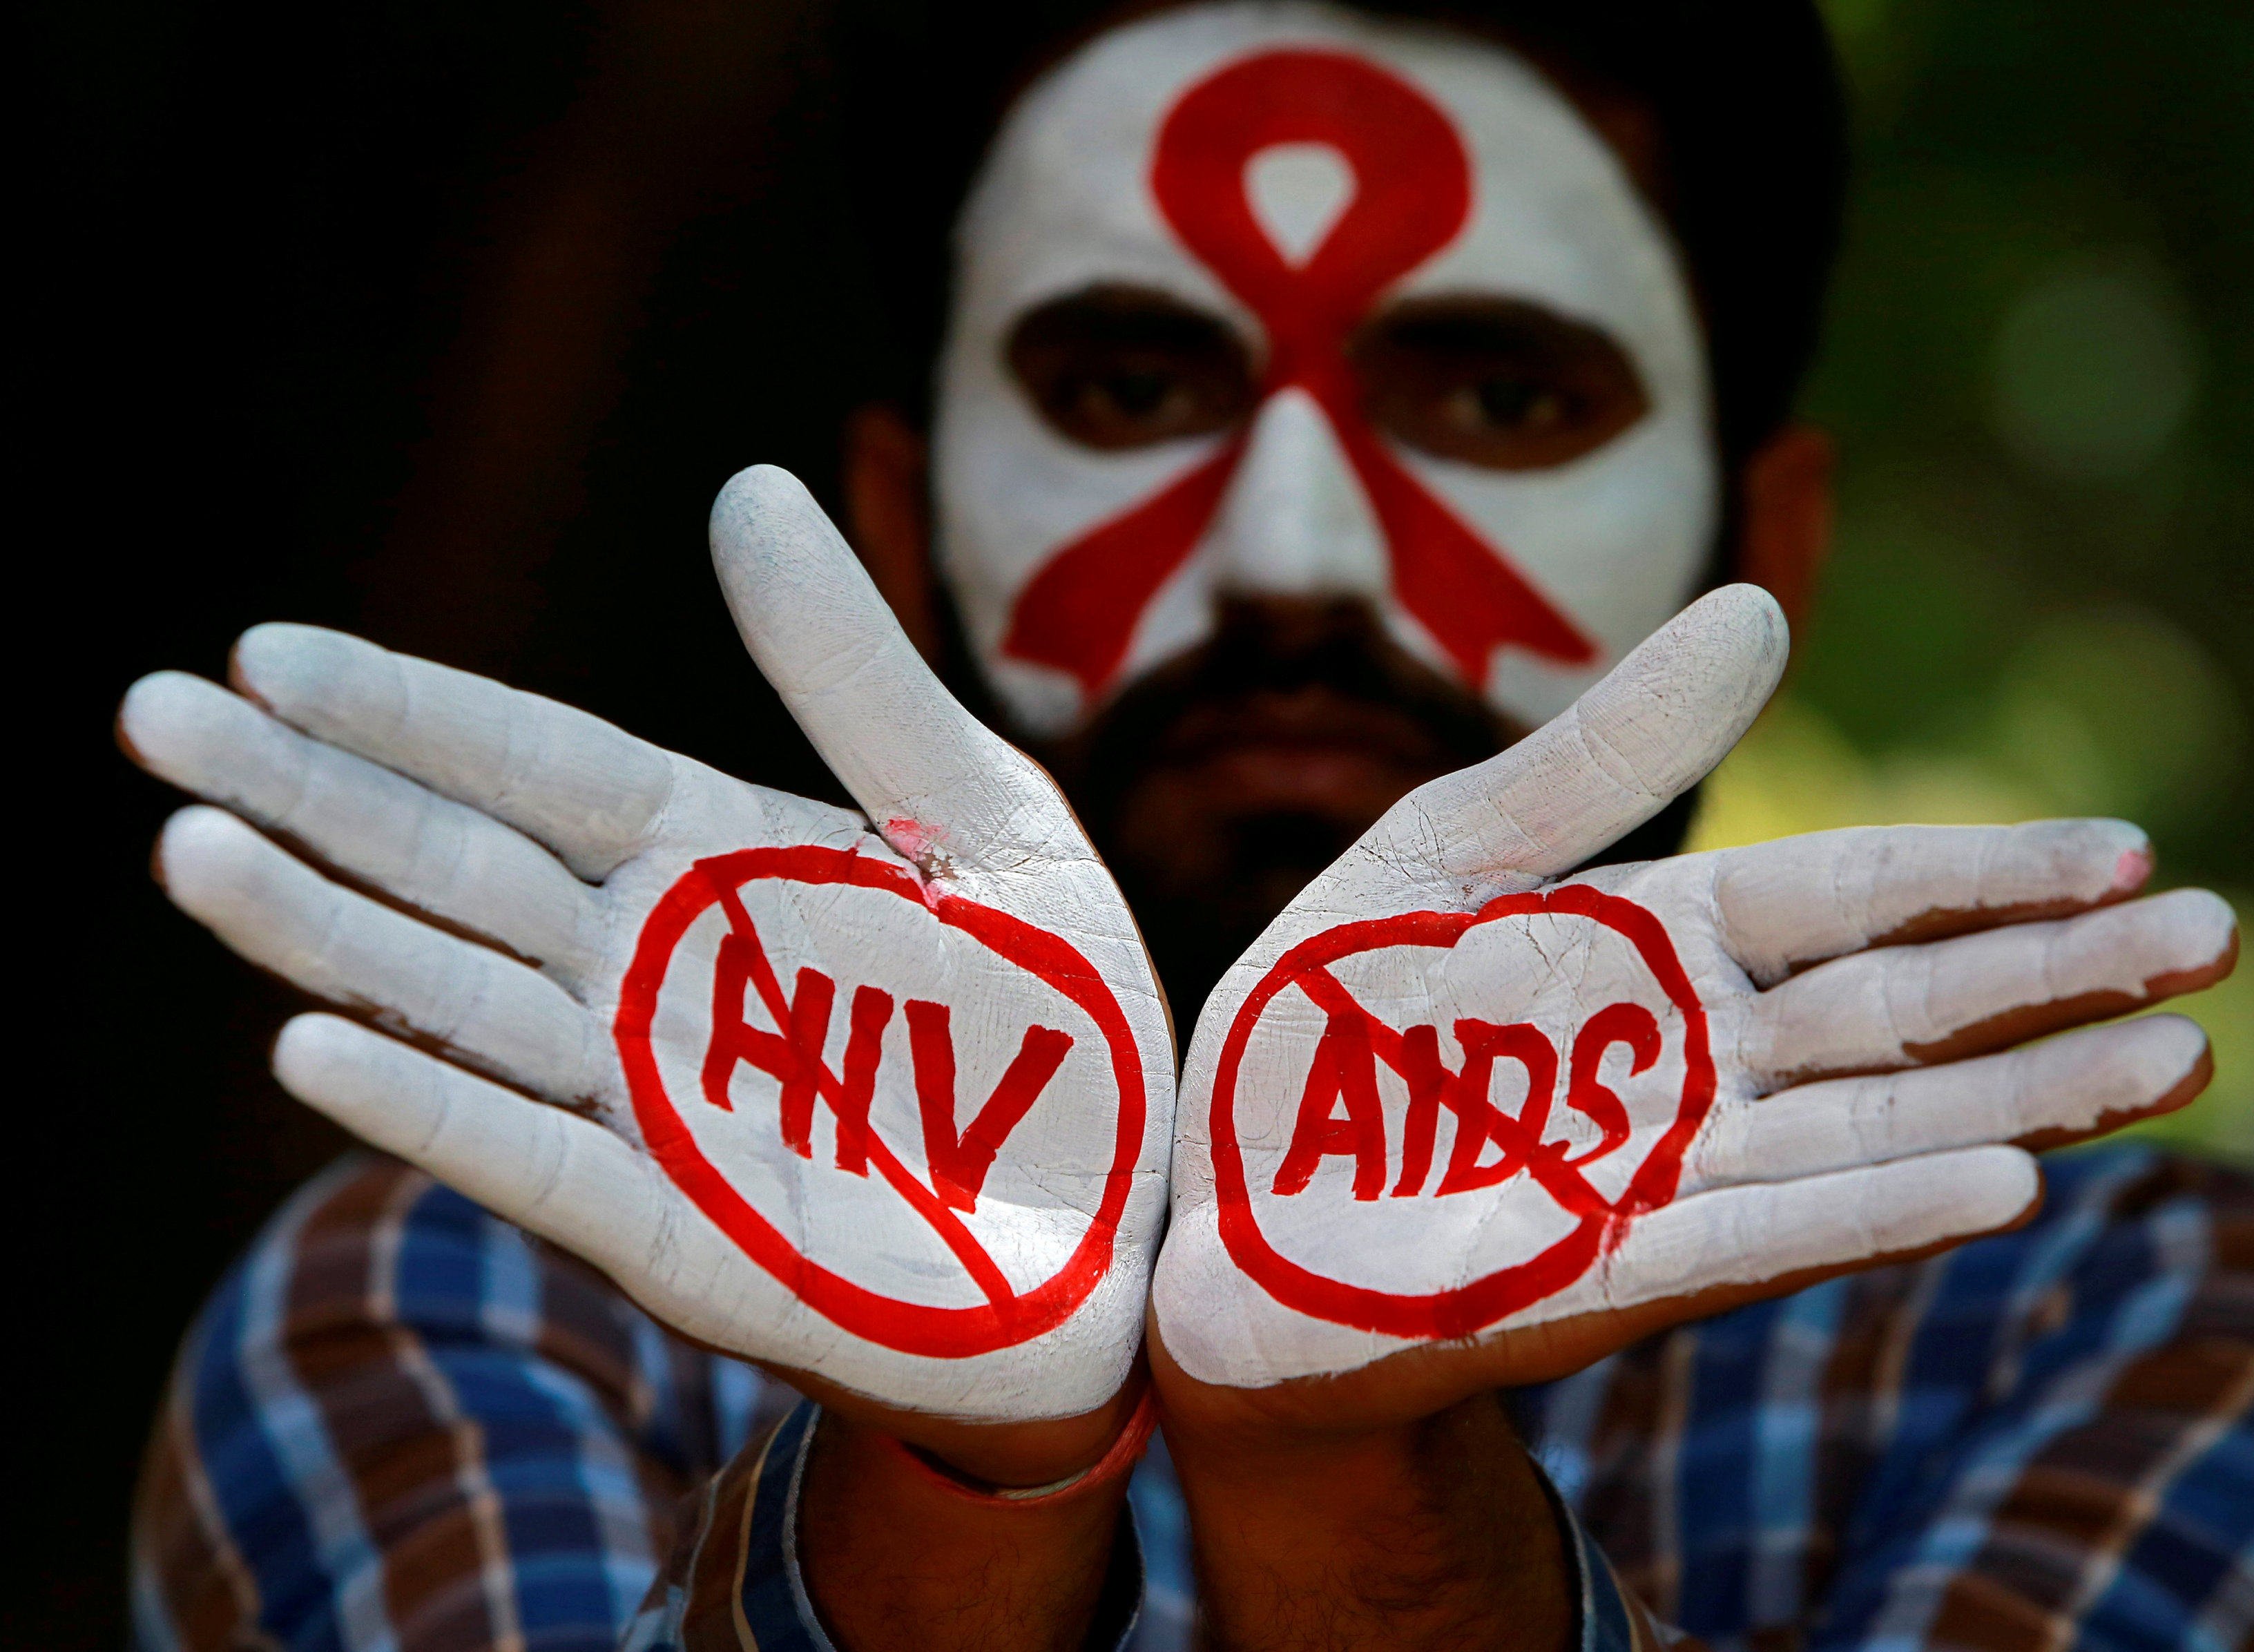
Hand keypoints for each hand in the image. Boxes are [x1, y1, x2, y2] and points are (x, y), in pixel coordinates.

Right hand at [120, 465, 1174, 1464]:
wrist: (1129, 1214)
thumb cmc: (1056, 1014)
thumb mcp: (983, 817)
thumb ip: (856, 675)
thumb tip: (744, 486)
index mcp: (717, 858)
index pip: (533, 764)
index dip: (405, 710)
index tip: (265, 651)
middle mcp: (654, 971)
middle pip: (454, 867)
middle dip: (305, 798)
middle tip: (149, 721)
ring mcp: (652, 1100)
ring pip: (459, 1001)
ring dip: (326, 932)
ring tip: (193, 851)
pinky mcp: (683, 1228)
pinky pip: (538, 1162)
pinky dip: (433, 1111)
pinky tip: (311, 1048)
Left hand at [1150, 584, 2233, 1429]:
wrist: (1213, 1204)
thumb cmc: (1322, 1027)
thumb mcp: (1440, 852)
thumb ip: (1597, 756)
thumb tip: (1759, 608)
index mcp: (1658, 949)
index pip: (1853, 895)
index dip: (1986, 874)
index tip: (2128, 849)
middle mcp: (1691, 1064)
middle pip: (1902, 1010)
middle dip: (2056, 980)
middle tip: (2217, 939)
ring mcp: (1661, 1173)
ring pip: (1872, 1128)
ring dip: (2023, 1097)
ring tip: (2174, 1059)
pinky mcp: (1599, 1272)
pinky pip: (1758, 1236)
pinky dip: (1874, 1209)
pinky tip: (2004, 1186)